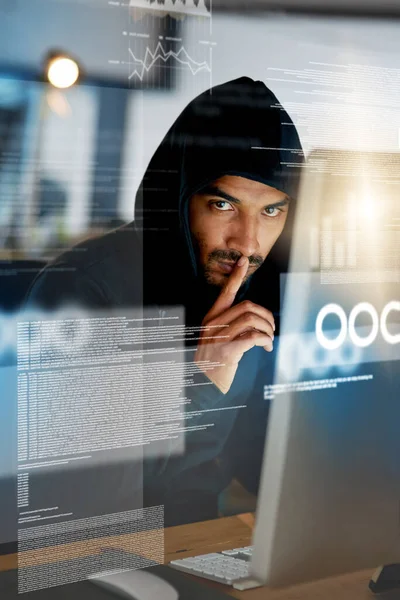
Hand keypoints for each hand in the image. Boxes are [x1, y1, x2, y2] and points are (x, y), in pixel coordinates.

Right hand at [194, 256, 274, 393]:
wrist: (201, 386)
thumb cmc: (213, 363)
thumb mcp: (216, 341)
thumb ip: (230, 328)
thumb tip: (255, 320)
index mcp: (211, 319)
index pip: (225, 293)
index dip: (235, 276)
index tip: (243, 261)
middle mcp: (213, 325)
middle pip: (247, 307)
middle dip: (266, 317)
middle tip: (271, 330)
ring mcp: (218, 338)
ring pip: (252, 320)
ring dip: (268, 330)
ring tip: (269, 340)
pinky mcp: (226, 351)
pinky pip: (253, 337)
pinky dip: (265, 340)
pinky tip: (266, 347)